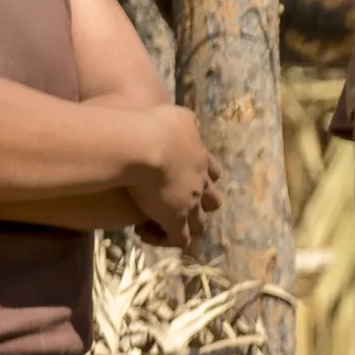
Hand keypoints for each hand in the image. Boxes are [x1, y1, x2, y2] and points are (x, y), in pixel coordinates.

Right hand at [125, 107, 219, 246]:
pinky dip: (165, 239)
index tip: (179, 179)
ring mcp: (190, 203)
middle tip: (174, 203)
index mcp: (200, 158)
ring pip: (198, 223)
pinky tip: (144, 233)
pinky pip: (179, 239)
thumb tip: (188, 119)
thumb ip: (184, 120)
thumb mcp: (175, 115)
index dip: (201, 178)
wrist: (142, 145)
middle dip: (199, 204)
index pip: (211, 172)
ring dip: (183, 224)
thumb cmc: (153, 125)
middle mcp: (200, 182)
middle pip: (212, 200)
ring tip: (158, 222)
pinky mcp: (175, 219)